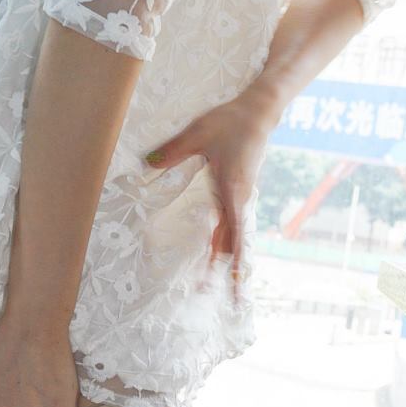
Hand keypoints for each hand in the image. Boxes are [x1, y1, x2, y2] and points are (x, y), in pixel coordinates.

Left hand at [144, 92, 271, 306]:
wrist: (258, 111)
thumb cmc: (230, 121)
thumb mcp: (198, 133)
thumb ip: (173, 151)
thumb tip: (147, 164)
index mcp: (231, 190)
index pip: (233, 234)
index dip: (230, 262)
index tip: (230, 285)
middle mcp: (239, 200)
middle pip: (231, 243)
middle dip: (222, 271)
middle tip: (208, 295)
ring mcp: (240, 198)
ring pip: (231, 235)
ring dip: (222, 259)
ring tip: (210, 283)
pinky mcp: (238, 193)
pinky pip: (231, 224)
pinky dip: (224, 243)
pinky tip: (215, 253)